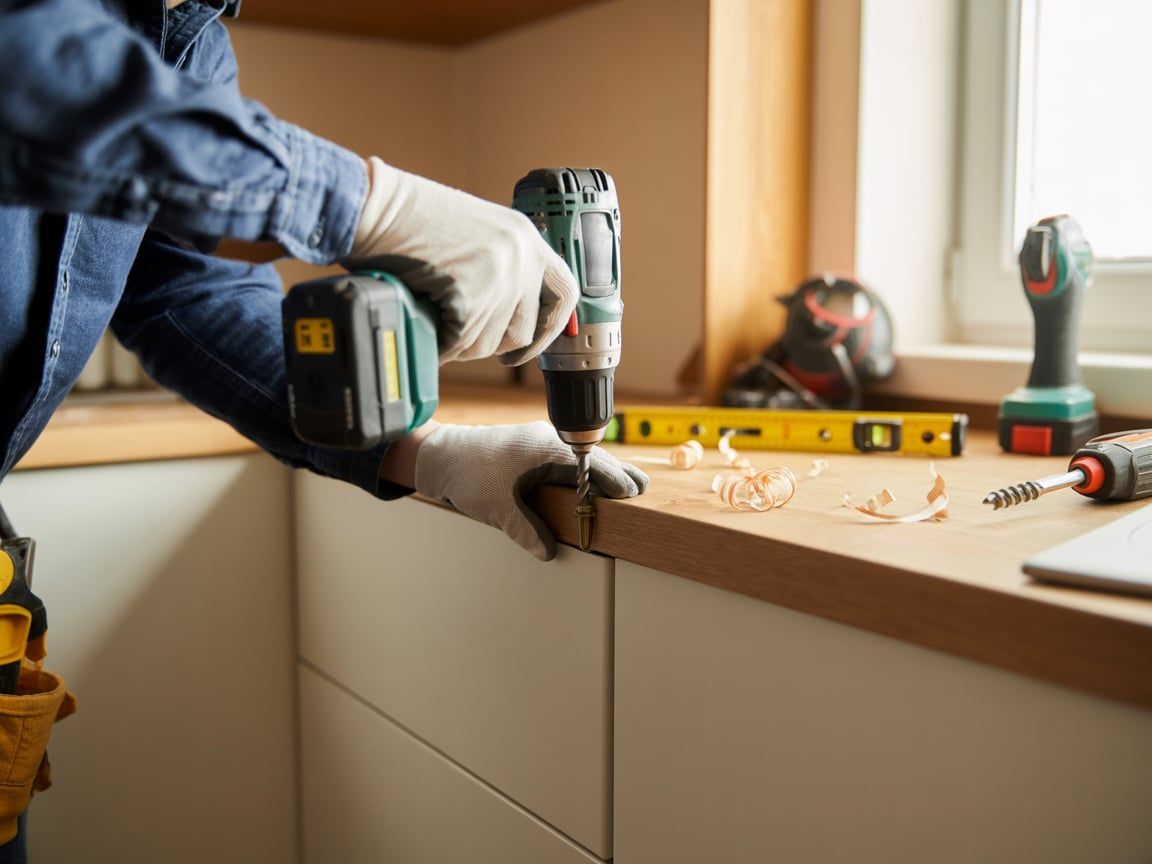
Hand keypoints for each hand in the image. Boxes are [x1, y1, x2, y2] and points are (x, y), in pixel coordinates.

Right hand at [349, 158, 578, 364]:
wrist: (376, 207)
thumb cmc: (411, 221)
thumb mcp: (476, 234)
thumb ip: (501, 265)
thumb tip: (510, 316)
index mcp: (525, 237)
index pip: (563, 292)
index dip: (552, 326)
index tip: (534, 344)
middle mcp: (520, 256)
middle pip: (522, 330)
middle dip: (491, 341)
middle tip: (465, 335)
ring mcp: (498, 277)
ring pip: (489, 343)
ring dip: (462, 343)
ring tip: (437, 318)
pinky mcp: (471, 296)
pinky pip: (463, 343)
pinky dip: (443, 345)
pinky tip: (427, 326)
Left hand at [413, 421, 649, 560]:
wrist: (440, 455)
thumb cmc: (467, 473)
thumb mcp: (497, 507)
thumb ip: (525, 529)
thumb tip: (548, 552)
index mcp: (544, 449)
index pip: (590, 463)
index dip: (613, 479)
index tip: (632, 492)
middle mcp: (546, 441)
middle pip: (591, 457)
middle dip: (616, 472)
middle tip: (641, 488)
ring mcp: (539, 443)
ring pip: (579, 457)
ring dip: (601, 470)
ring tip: (626, 485)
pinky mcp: (530, 450)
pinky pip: (566, 459)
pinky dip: (583, 469)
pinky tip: (589, 482)